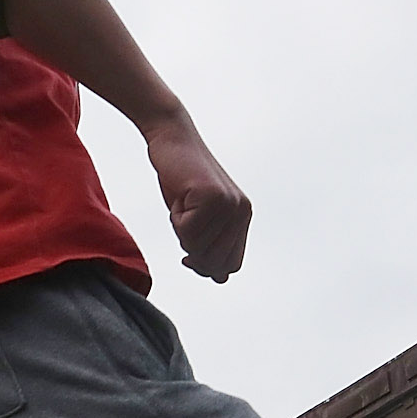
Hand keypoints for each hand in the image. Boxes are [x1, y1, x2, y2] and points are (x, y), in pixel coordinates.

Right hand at [145, 116, 251, 282]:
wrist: (173, 139)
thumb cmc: (182, 178)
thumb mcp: (200, 217)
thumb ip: (212, 245)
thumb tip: (220, 278)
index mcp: (243, 217)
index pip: (231, 264)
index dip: (206, 265)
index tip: (188, 253)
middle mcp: (241, 211)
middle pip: (214, 261)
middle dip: (191, 249)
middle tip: (184, 219)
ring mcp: (229, 204)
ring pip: (197, 247)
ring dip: (181, 231)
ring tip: (183, 204)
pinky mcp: (212, 197)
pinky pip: (187, 231)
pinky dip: (175, 218)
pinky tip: (180, 197)